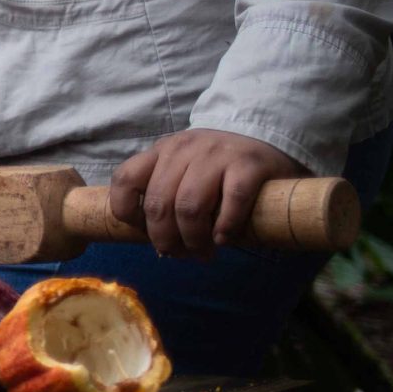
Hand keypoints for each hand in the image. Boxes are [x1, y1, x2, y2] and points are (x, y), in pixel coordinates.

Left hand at [109, 129, 303, 260]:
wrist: (267, 137)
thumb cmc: (218, 164)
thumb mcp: (182, 167)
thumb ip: (165, 192)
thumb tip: (157, 242)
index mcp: (162, 151)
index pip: (125, 179)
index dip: (127, 212)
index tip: (144, 232)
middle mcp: (184, 149)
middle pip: (159, 203)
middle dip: (164, 238)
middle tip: (178, 254)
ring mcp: (216, 154)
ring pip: (190, 206)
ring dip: (193, 239)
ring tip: (203, 253)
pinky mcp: (249, 164)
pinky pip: (232, 200)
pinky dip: (225, 226)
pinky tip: (223, 239)